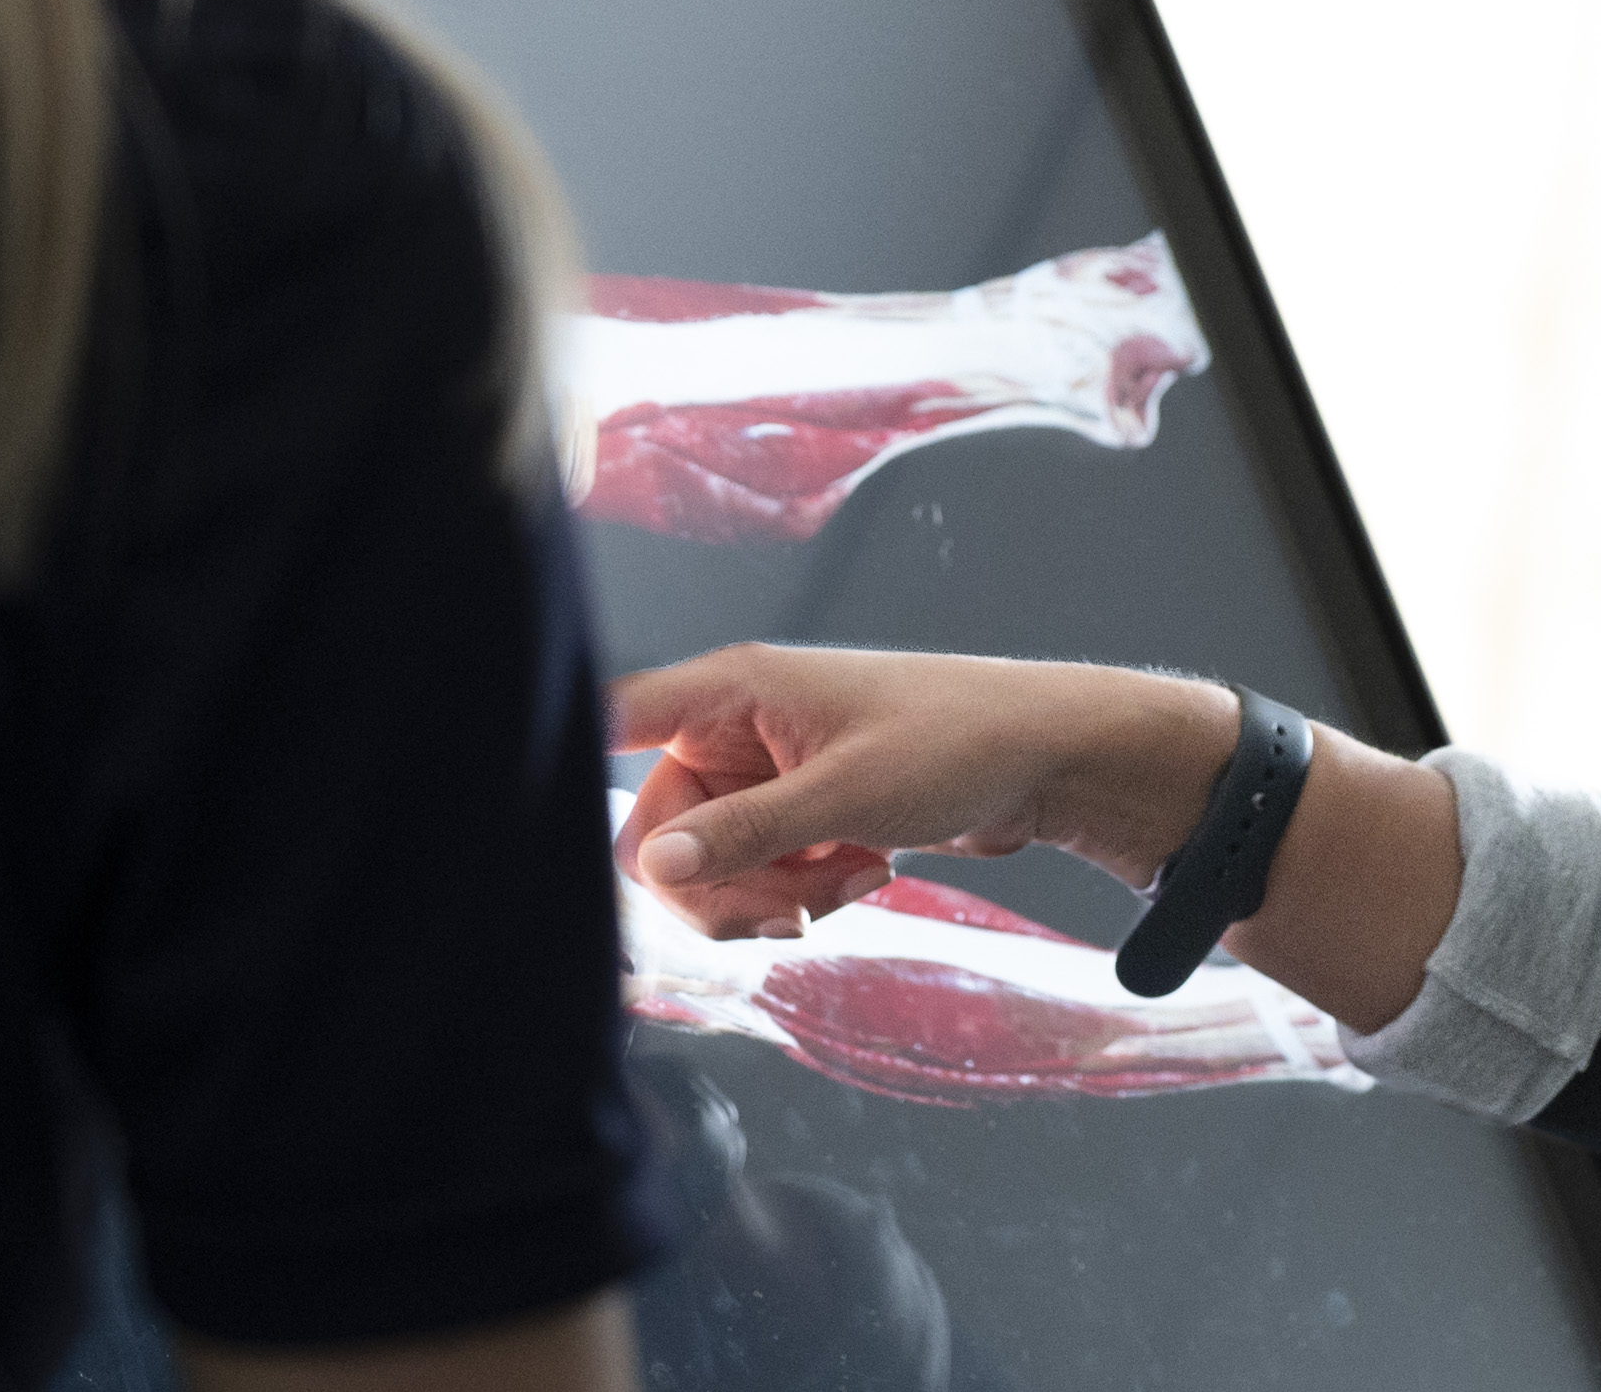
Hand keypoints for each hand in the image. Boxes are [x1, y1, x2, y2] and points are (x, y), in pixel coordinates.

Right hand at [610, 645, 1230, 941]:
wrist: (1051, 762)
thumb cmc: (961, 744)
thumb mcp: (851, 795)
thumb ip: (748, 835)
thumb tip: (656, 869)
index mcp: (736, 690)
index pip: (615, 717)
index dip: (570, 764)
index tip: (549, 836)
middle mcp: (738, 728)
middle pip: (658, 832)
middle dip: (717, 888)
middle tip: (787, 911)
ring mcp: (768, 775)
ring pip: (709, 867)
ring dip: (767, 896)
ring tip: (843, 883)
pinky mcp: (798, 814)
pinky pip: (758, 875)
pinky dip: (802, 891)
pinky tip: (863, 875)